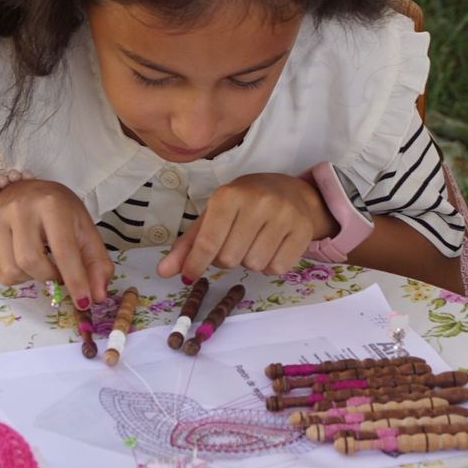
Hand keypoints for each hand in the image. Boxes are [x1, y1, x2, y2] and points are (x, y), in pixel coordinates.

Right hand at [0, 179, 113, 308]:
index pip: (63, 250)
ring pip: (13, 270)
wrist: (27, 191)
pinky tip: (25, 262)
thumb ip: (96, 262)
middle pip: (31, 262)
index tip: (84, 303)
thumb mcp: (85, 229)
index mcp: (52, 205)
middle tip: (60, 272)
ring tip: (42, 263)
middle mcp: (20, 209)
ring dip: (33, 278)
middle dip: (50, 277)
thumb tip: (98, 296)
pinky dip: (17, 276)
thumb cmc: (60, 211)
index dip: (75, 280)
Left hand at [157, 173, 331, 281]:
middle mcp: (258, 202)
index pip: (208, 242)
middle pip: (229, 259)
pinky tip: (272, 246)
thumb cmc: (243, 205)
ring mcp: (284, 215)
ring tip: (253, 242)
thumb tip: (164, 271)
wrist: (289, 192)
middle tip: (233, 242)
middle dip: (226, 259)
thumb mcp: (212, 217)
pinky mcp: (303, 230)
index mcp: (229, 195)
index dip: (195, 264)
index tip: (189, 275)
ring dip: (249, 262)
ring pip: (254, 266)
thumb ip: (188, 245)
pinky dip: (271, 265)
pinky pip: (277, 267)